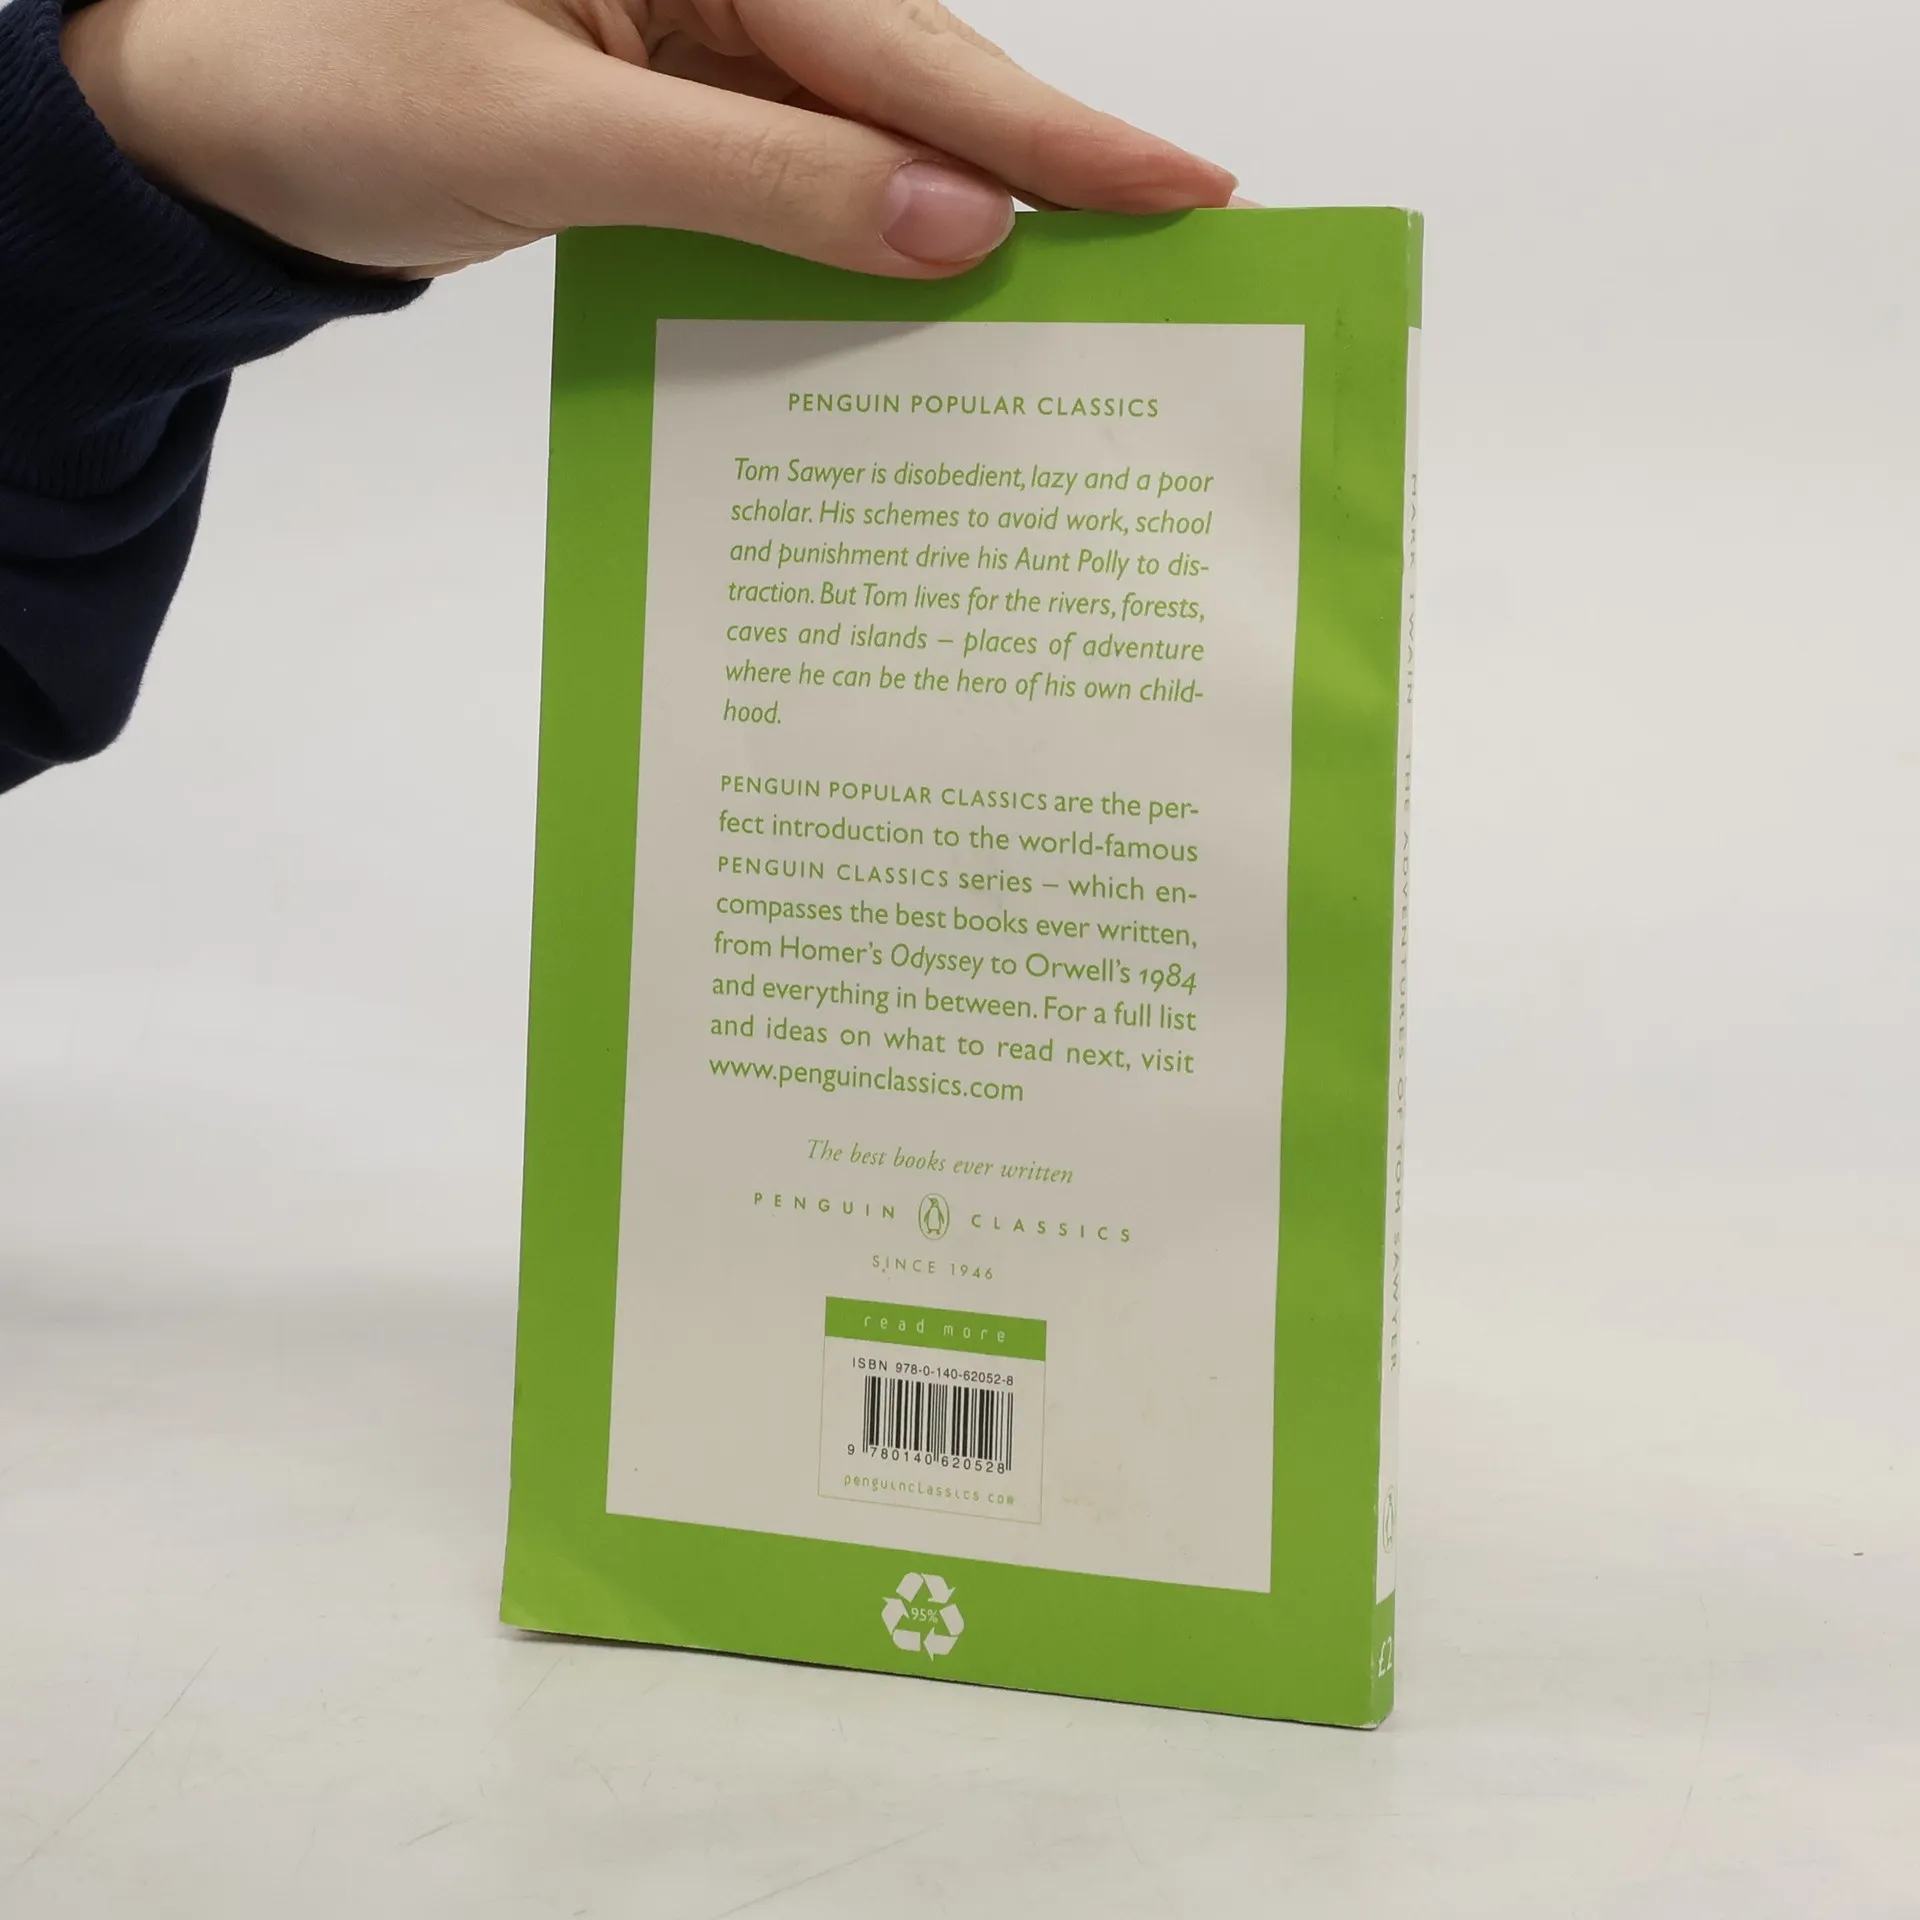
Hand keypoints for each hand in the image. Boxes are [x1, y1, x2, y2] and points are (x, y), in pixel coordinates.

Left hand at [61, 0, 1236, 279]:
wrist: (221, 130)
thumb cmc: (336, 84)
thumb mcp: (556, 132)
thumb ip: (763, 174)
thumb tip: (953, 224)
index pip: (908, 40)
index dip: (1050, 129)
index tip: (1181, 186)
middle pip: (914, 77)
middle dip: (1032, 173)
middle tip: (1166, 254)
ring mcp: (701, 45)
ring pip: (868, 136)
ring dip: (949, 223)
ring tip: (1071, 300)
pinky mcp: (676, 115)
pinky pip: (800, 179)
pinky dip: (856, 246)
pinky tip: (916, 302)